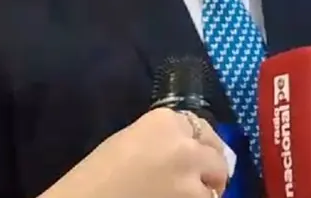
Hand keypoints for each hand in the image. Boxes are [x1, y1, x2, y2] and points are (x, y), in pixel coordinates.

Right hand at [40, 108, 228, 197]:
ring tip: (182, 195)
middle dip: (208, 167)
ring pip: (216, 181)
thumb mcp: (128, 142)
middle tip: (199, 180)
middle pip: (214, 152)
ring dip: (204, 189)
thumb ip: (161, 139)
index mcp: (164, 120)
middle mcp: (184, 142)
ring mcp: (191, 173)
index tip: (194, 156)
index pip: (198, 127)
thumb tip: (185, 146)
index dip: (197, 145)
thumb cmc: (94, 178)